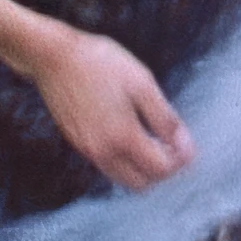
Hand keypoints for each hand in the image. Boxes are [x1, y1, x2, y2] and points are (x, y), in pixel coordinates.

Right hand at [0, 0, 193, 191]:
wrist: (52, 56)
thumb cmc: (100, 63)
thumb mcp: (141, 83)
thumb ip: (164, 119)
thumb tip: (185, 147)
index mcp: (122, 139)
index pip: (160, 170)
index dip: (179, 161)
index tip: (188, 143)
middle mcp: (103, 153)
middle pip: (141, 183)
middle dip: (162, 170)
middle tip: (172, 145)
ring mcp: (87, 150)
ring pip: (122, 177)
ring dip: (142, 168)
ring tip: (154, 139)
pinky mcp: (77, 142)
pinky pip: (107, 164)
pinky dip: (124, 160)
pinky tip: (130, 133)